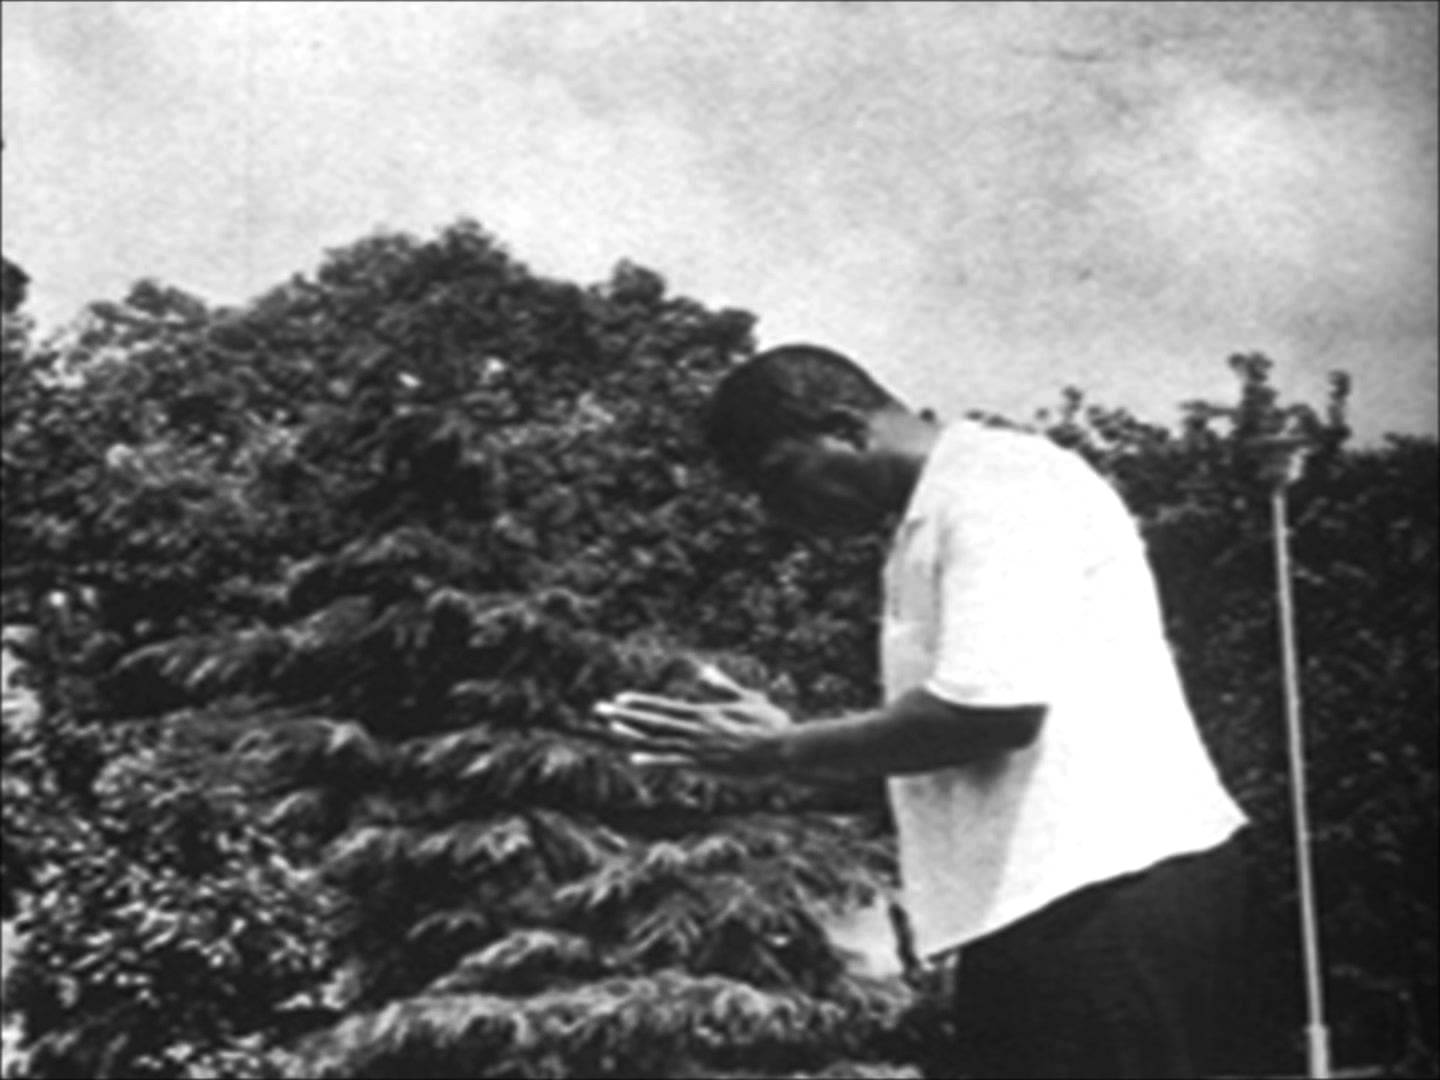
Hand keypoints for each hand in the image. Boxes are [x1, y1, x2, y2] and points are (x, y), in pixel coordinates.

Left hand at [593, 663, 792, 773]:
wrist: (784, 749)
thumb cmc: (771, 726)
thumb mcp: (748, 699)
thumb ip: (723, 686)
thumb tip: (704, 670)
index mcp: (704, 713)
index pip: (664, 706)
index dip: (639, 703)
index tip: (619, 698)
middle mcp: (696, 727)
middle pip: (653, 719)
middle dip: (624, 714)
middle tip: (598, 708)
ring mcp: (699, 746)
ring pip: (658, 737)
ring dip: (632, 732)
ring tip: (609, 726)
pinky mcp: (705, 764)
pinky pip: (674, 761)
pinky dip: (654, 759)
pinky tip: (634, 759)